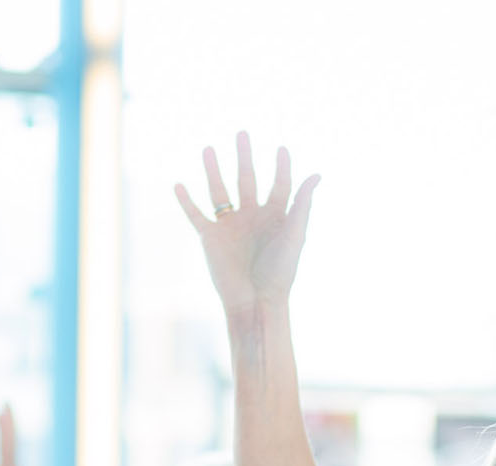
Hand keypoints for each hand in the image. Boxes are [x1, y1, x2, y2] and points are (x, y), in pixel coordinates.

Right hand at [174, 131, 320, 311]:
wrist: (256, 301)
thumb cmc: (280, 273)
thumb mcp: (294, 235)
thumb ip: (302, 205)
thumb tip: (316, 175)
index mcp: (276, 217)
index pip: (279, 185)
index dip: (282, 167)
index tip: (281, 148)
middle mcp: (252, 218)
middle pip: (247, 180)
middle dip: (244, 157)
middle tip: (242, 133)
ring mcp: (230, 227)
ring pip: (219, 191)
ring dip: (213, 170)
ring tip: (208, 148)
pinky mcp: (211, 238)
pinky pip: (196, 214)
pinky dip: (186, 201)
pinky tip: (178, 184)